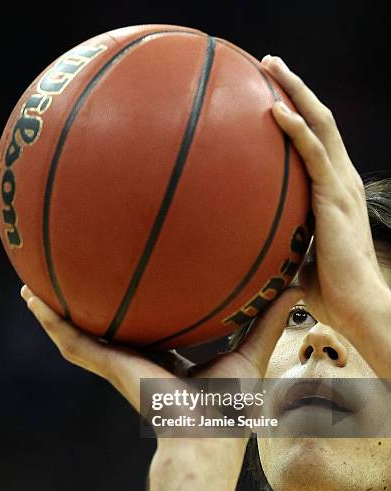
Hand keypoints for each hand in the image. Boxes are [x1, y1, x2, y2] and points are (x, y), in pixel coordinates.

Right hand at [20, 283, 302, 453]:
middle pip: (104, 329)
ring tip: (32, 288)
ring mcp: (116, 364)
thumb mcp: (248, 351)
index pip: (143, 329)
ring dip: (54, 313)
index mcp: (161, 358)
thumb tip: (292, 284)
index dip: (134, 310)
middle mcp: (134, 360)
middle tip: (67, 281)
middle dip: (84, 308)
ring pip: (77, 335)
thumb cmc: (230, 406)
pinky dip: (50, 322)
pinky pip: (73, 341)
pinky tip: (32, 299)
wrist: (206, 440)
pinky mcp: (108, 365)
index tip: (128, 288)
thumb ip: (266, 319)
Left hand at [261, 55, 389, 337]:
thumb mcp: (301, 255)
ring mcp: (341, 185)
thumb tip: (255, 245)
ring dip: (295, 92)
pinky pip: (314, 155)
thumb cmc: (330, 287)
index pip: (318, 140)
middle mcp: (342, 179)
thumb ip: (284, 240)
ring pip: (320, 124)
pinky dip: (296, 129)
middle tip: (269, 64)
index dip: (300, 112)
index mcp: (335, 189)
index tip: (274, 92)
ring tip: (270, 66)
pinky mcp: (334, 198)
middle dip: (295, 87)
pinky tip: (274, 110)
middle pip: (320, 120)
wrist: (357, 306)